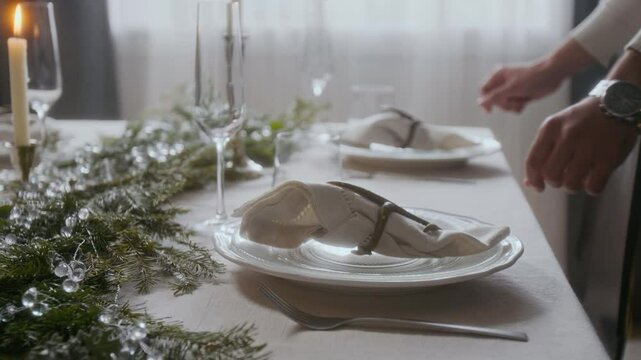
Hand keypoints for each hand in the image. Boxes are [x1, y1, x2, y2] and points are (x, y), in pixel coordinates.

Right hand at [478, 62, 563, 112]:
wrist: (552, 75)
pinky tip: (525, 103)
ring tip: (521, 102)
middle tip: (512, 101)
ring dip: (511, 106)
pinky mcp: (520, 94)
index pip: (484, 91)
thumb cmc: (532, 77)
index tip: (490, 111)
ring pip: (504, 104)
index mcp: (498, 76)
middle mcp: (503, 82)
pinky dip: (517, 107)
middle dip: (503, 104)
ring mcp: (511, 89)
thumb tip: (481, 102)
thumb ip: (495, 96)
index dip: (485, 101)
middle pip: (494, 100)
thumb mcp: (511, 88)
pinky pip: (513, 106)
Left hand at [524, 97, 638, 194]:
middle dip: (555, 182)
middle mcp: (568, 135)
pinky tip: (594, 178)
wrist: (618, 102)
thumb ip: (542, 152)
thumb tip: (529, 182)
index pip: (533, 161)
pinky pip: (593, 186)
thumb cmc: (583, 120)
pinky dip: (592, 188)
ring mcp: (590, 145)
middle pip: (550, 174)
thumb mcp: (558, 127)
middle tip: (563, 178)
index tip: (538, 186)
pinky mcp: (609, 157)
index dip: (533, 179)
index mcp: (551, 127)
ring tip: (579, 177)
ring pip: (571, 183)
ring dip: (573, 186)